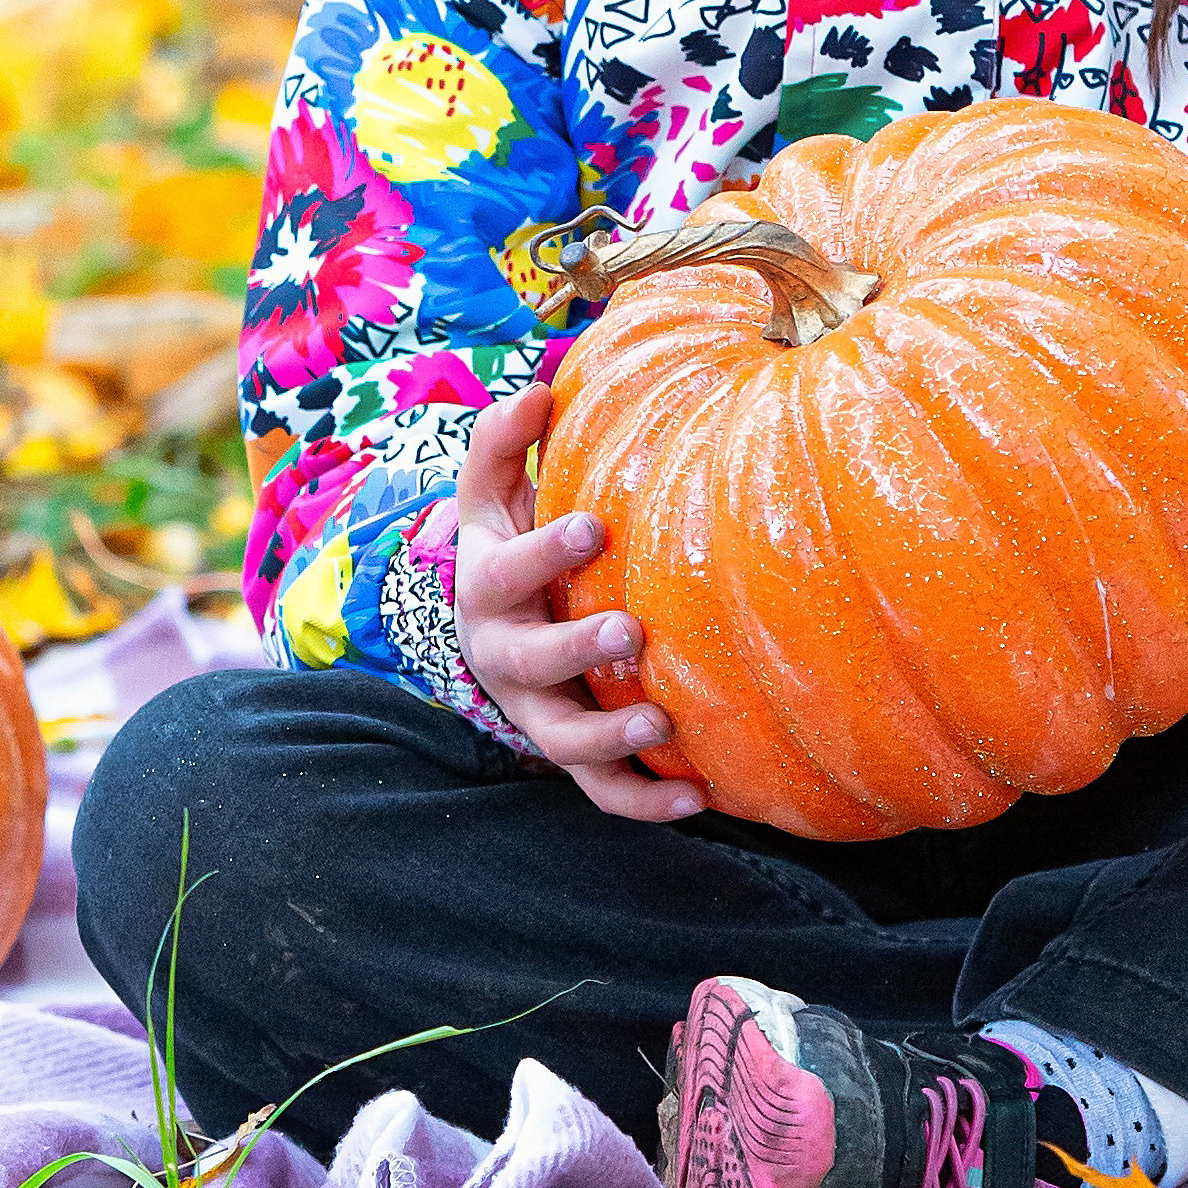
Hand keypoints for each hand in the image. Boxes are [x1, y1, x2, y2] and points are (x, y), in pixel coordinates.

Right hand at [451, 389, 702, 821]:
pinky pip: (602, 791)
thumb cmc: (506, 545)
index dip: (544, 550)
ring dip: (610, 738)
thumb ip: (504, 441)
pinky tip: (700, 796)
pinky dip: (646, 801)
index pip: (506, 569)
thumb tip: (538, 386)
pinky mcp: (570, 753)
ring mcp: (537, 710)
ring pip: (563, 739)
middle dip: (578, 650)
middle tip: (630, 632)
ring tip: (662, 724)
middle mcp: (505, 655)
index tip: (593, 528)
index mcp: (488, 586)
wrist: (489, 628)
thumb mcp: (490, 494)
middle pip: (531, 662)